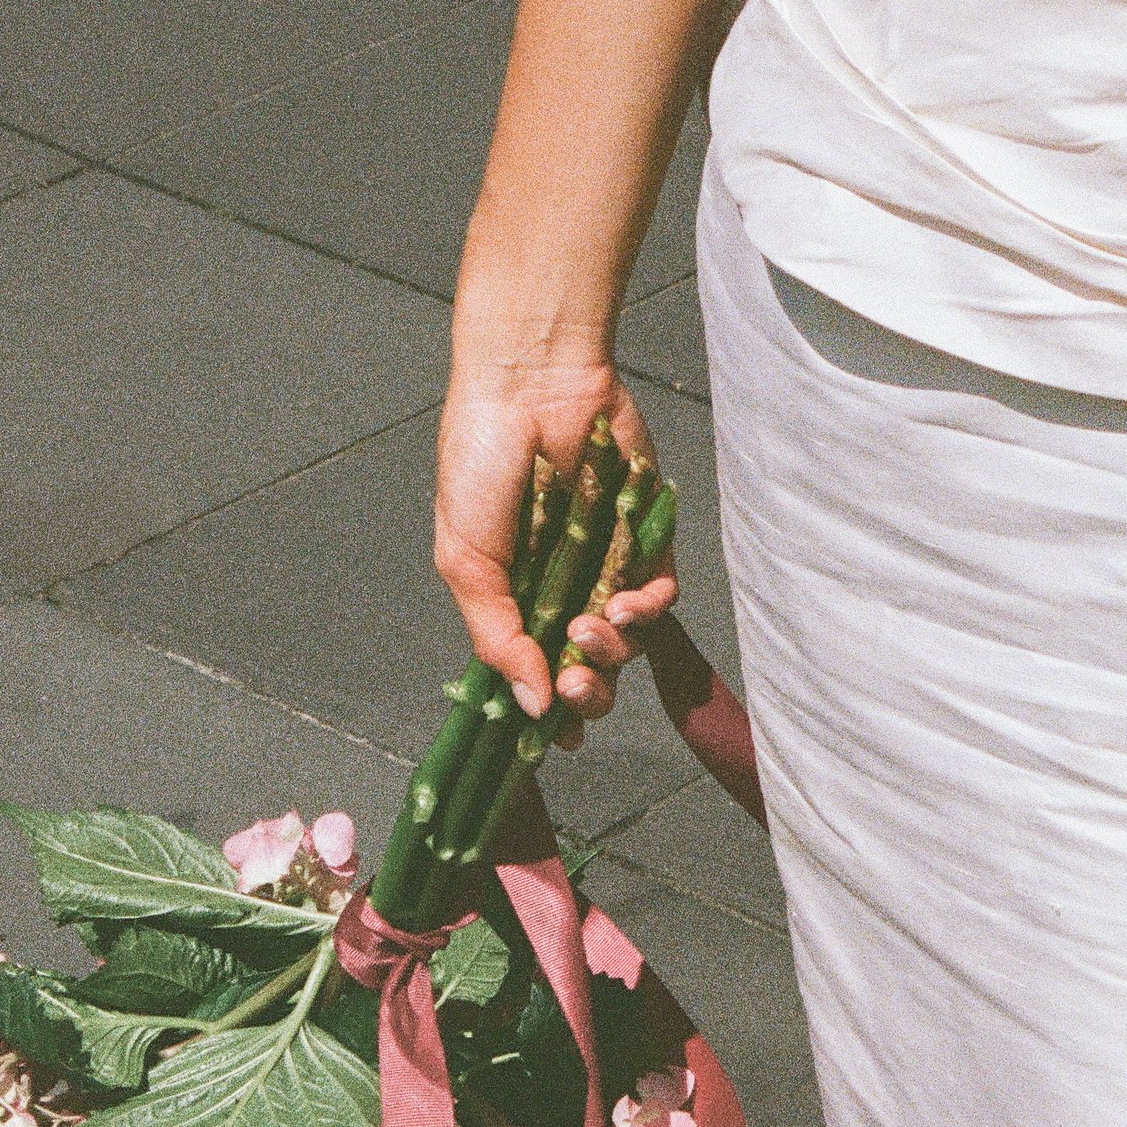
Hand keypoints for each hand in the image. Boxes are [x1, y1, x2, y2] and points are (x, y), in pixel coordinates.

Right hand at [433, 353, 678, 744]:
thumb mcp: (466, 559)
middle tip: (578, 684)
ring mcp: (608, 564)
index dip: (552, 715)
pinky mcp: (647, 536)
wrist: (531, 386)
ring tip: (592, 628)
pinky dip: (649, 609)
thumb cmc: (481, 463)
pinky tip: (627, 604)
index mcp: (514, 601)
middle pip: (592, 670)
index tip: (555, 741)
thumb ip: (498, 638)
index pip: (538, 675)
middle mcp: (564, 589)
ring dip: (616, 650)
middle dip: (590, 692)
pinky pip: (661, 592)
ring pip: (629, 641)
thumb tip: (532, 708)